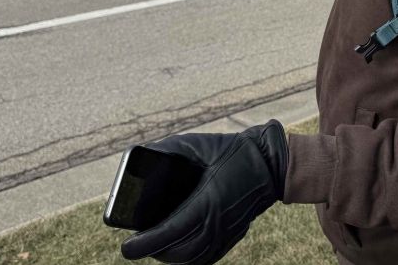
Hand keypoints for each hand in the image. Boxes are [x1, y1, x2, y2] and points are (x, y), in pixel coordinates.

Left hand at [121, 120, 287, 264]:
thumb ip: (169, 149)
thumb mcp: (199, 144)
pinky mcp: (232, 236)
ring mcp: (226, 233)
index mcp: (207, 202)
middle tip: (135, 243)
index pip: (168, 232)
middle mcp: (217, 223)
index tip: (126, 248)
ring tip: (154, 246)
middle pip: (176, 252)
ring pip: (190, 259)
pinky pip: (205, 258)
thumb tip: (142, 154)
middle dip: (152, 251)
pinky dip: (188, 258)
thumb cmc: (234, 151)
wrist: (271, 163)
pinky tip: (178, 249)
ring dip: (169, 256)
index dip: (144, 243)